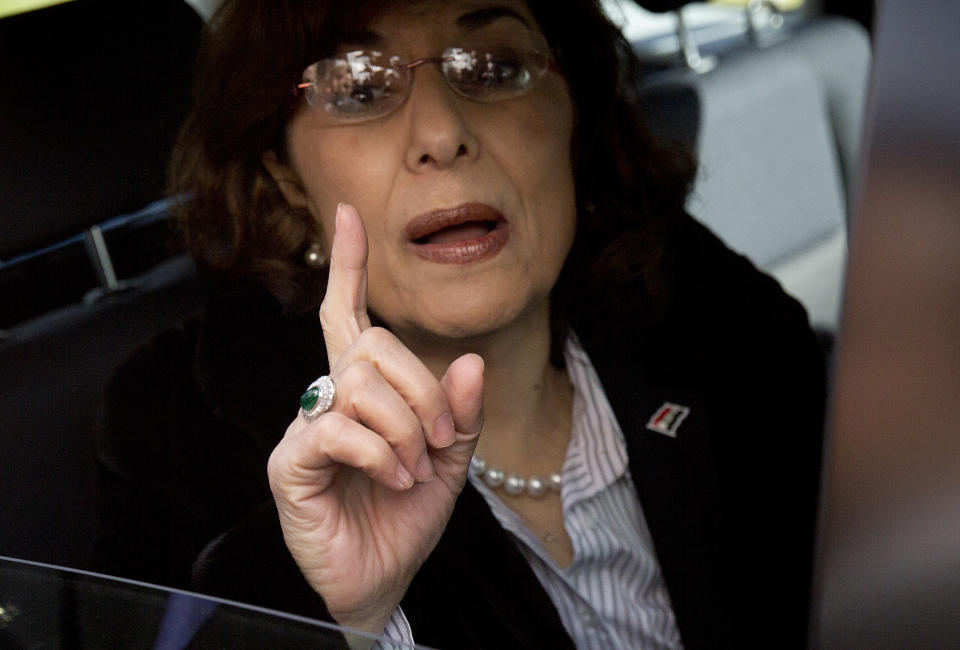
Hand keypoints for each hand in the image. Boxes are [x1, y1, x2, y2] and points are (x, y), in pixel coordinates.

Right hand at [267, 203, 483, 635]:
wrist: (386, 579)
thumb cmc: (408, 516)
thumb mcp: (451, 459)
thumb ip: (460, 411)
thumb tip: (467, 360)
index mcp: (363, 392)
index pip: (349, 316)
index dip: (350, 267)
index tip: (349, 214)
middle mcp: (327, 399)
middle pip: (369, 345)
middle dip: (420, 388)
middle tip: (440, 438)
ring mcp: (304, 429)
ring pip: (356, 384)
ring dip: (404, 428)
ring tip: (414, 470)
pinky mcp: (289, 464)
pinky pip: (334, 428)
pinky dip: (379, 452)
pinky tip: (395, 479)